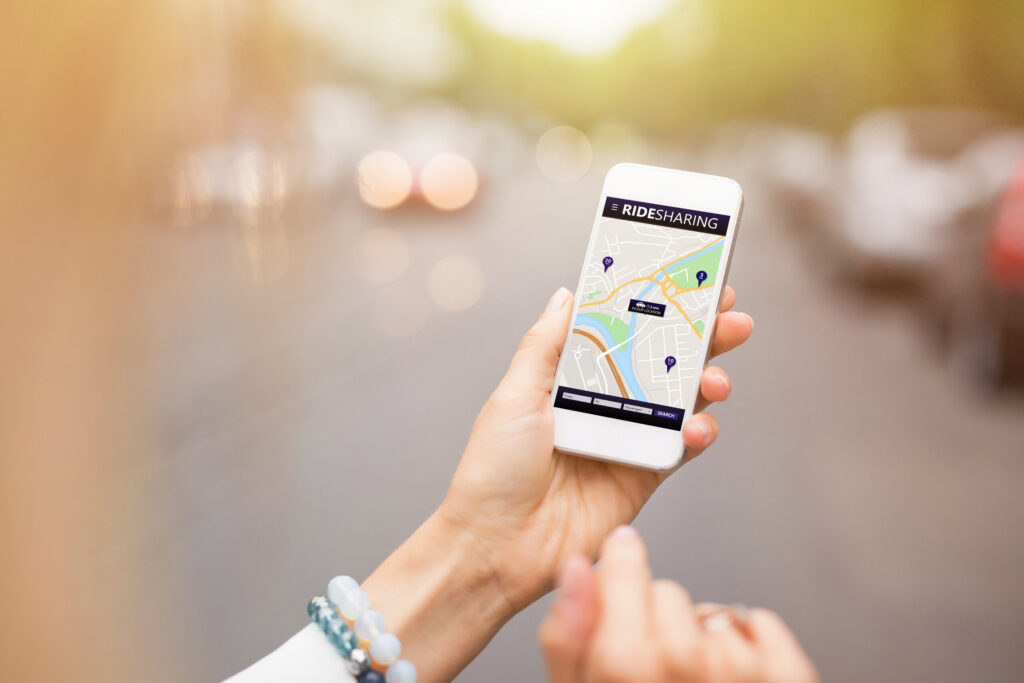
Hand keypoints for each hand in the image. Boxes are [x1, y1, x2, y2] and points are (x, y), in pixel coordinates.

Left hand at [362, 286, 752, 681]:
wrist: (496, 546)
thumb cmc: (493, 471)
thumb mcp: (513, 395)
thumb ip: (544, 345)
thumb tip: (566, 294)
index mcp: (572, 379)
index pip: (624, 332)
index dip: (657, 308)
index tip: (690, 284)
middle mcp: (605, 404)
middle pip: (664, 360)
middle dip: (702, 337)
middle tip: (730, 318)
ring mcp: (628, 438)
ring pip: (682, 400)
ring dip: (707, 382)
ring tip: (715, 380)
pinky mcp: (644, 475)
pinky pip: (681, 446)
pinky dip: (698, 433)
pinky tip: (698, 426)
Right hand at [540, 527, 818, 682]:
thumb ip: (568, 639)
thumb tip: (577, 570)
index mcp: (623, 676)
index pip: (623, 580)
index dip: (620, 565)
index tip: (622, 551)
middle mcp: (685, 675)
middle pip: (669, 596)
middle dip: (657, 613)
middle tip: (652, 660)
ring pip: (715, 615)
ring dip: (702, 634)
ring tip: (692, 681)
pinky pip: (763, 625)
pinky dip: (752, 633)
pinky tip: (731, 667)